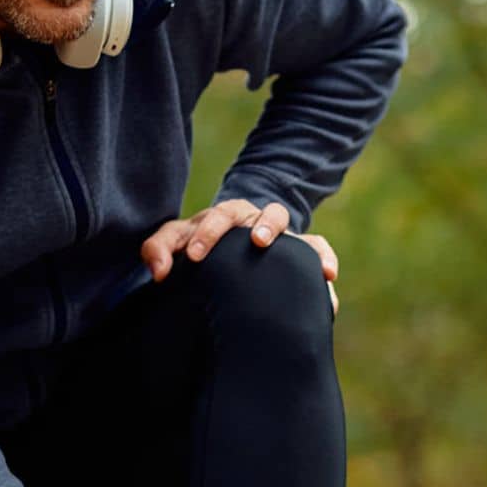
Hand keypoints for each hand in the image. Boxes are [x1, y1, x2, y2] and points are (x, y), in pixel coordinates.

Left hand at [138, 199, 340, 315]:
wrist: (242, 252)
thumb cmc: (205, 257)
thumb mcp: (179, 253)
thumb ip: (159, 255)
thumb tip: (159, 275)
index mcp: (208, 223)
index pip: (189, 224)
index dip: (190, 238)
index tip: (187, 261)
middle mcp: (239, 220)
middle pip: (229, 212)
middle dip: (218, 229)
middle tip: (210, 250)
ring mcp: (269, 229)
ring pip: (274, 214)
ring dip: (268, 224)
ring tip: (263, 243)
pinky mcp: (297, 246)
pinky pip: (315, 244)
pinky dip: (322, 256)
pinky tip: (328, 274)